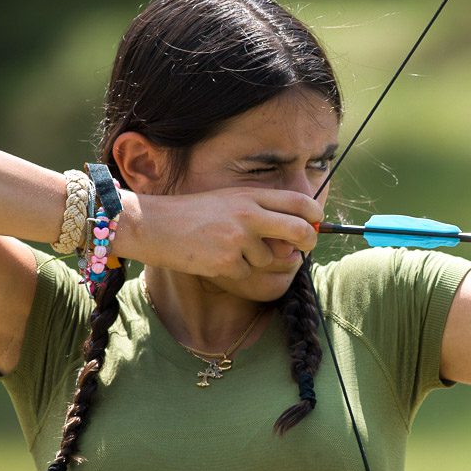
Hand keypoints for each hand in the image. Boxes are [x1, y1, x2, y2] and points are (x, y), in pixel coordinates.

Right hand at [116, 186, 322, 278]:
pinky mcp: (227, 262)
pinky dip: (236, 272)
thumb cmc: (193, 214)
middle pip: (299, 230)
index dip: (315, 214)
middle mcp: (249, 215)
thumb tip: (295, 232)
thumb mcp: (228, 202)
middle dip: (309, 242)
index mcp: (250, 196)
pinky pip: (247, 274)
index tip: (315, 223)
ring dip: (256, 261)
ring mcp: (238, 239)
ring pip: (270, 259)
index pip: (299, 201)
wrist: (154, 225)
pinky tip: (215, 259)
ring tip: (228, 249)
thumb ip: (259, 212)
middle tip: (304, 249)